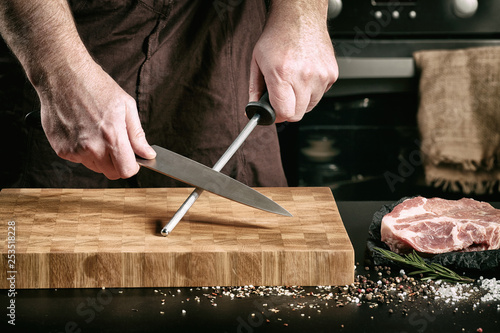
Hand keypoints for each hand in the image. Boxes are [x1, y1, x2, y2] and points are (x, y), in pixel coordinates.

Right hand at [39, 60, 155, 179]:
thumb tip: (148, 154)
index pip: (127, 171)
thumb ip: (137, 134)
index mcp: (112, 136)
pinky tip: (81, 130)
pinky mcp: (61, 149)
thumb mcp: (126, 105)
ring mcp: (74, 150)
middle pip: (111, 173)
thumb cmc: (96, 86)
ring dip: (99, 157)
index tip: (132, 158)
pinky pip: (78, 159)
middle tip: (114, 142)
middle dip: (117, 163)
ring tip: (96, 132)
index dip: (132, 166)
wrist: (62, 75)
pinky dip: (82, 150)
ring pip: (95, 167)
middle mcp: (92, 147)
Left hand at [249, 1, 337, 122]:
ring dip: (301, 100)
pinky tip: (305, 75)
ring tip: (294, 81)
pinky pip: (321, 94)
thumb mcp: (257, 62)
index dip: (277, 116)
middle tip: (282, 97)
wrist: (300, 17)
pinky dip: (312, 90)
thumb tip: (254, 109)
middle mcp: (304, 76)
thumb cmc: (278, 36)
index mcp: (283, 74)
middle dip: (288, 109)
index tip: (274, 113)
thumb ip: (255, 90)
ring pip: (310, 106)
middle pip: (298, 114)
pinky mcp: (332, 74)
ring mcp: (321, 76)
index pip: (285, 113)